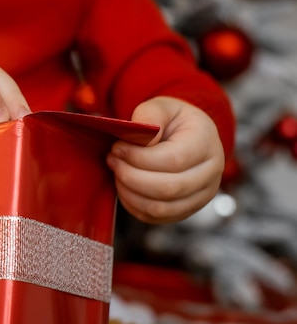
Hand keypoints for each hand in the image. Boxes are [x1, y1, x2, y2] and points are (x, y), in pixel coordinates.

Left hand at [106, 96, 224, 223]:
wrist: (187, 136)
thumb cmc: (171, 120)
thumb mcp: (162, 106)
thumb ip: (150, 115)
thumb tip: (141, 142)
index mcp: (206, 144)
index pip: (173, 160)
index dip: (139, 157)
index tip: (117, 148)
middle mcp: (211, 174)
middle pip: (167, 188)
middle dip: (130, 176)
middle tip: (112, 160)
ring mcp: (201, 196)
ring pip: (160, 207)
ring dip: (129, 192)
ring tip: (116, 171)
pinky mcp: (185, 210)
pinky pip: (155, 217)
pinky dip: (133, 204)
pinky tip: (123, 186)